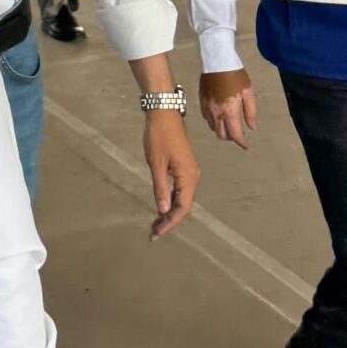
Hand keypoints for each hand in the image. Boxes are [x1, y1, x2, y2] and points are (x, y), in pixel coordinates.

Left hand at [143, 105, 198, 237]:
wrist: (163, 114)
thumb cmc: (158, 137)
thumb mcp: (156, 164)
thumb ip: (160, 188)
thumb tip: (163, 211)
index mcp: (188, 176)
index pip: (182, 208)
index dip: (170, 223)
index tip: (157, 233)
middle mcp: (193, 176)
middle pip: (184, 206)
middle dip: (169, 221)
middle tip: (153, 233)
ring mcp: (189, 172)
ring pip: (182, 199)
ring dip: (169, 213)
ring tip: (155, 224)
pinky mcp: (184, 168)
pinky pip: (180, 190)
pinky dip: (170, 201)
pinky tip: (161, 208)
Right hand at [200, 67, 257, 146]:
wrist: (217, 61)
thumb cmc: (235, 75)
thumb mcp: (248, 92)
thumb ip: (250, 112)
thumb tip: (252, 127)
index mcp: (229, 111)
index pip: (234, 134)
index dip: (241, 142)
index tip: (245, 146)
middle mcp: (216, 113)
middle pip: (222, 134)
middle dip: (231, 137)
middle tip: (238, 134)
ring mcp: (207, 108)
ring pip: (213, 128)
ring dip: (221, 130)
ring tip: (229, 125)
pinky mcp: (201, 102)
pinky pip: (206, 118)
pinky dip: (213, 121)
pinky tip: (219, 116)